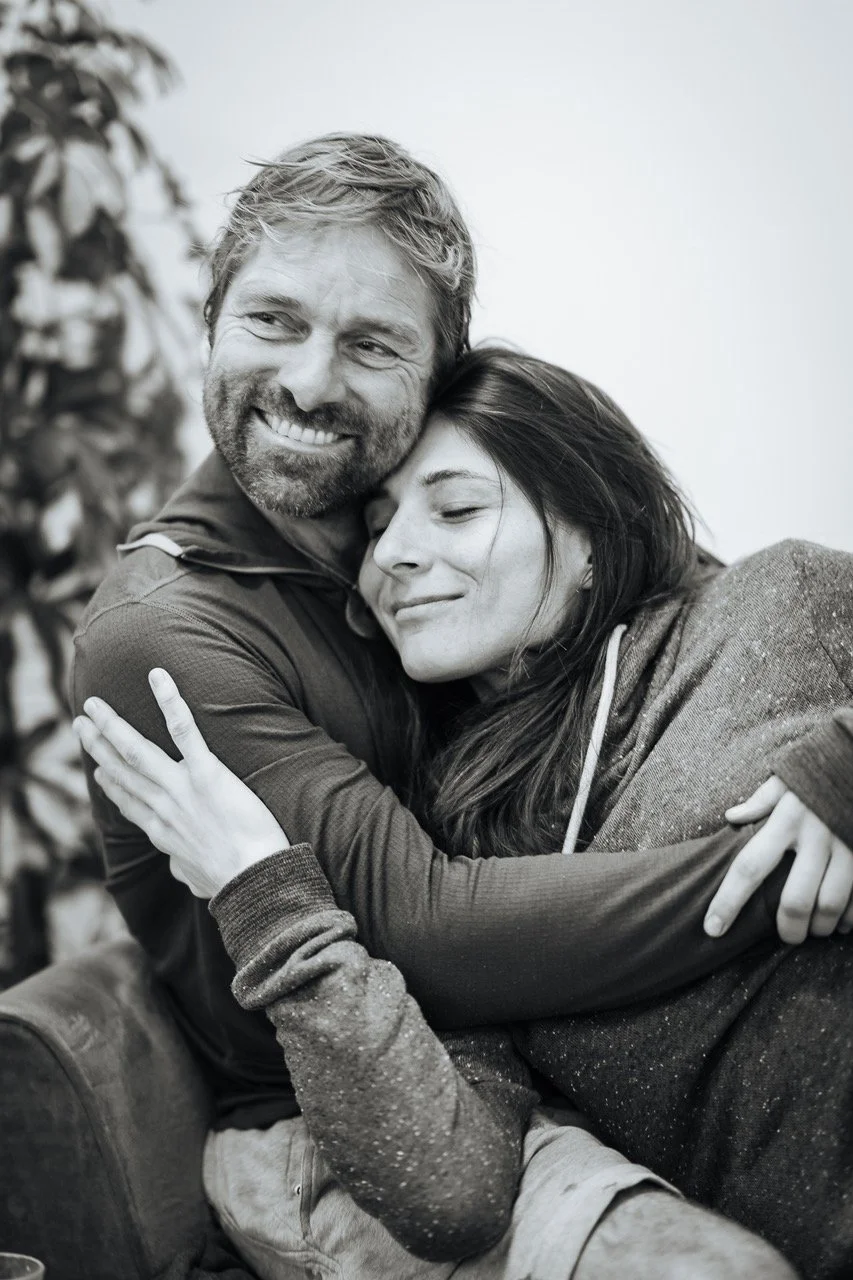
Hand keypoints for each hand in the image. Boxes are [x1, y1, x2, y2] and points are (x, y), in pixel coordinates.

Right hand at [74, 668, 289, 897]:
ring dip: (112, 724)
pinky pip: (184, 731)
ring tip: (94, 703)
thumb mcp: (199, 880)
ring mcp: (180, 788)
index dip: (111, 784)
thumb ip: (186, 869)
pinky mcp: (205, 773)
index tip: (96, 770)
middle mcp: (162, 808)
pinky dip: (169, 701)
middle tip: (81, 723)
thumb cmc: (236, 883)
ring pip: (137, 750)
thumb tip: (181, 872)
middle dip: (98, 745)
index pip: (129, 802)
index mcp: (162, 833)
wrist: (253, 881)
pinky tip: (157, 676)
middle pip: (122, 770)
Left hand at [704, 776, 852, 943]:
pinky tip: (840, 922)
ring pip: (830, 906)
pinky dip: (849, 919)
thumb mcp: (787, 779)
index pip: (749, 867)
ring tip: (812, 930)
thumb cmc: (819, 775)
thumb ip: (760, 800)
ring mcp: (847, 849)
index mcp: (787, 819)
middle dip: (787, 929)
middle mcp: (816, 837)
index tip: (712, 928)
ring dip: (819, 927)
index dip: (728, 902)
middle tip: (784, 936)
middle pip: (795, 900)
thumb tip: (731, 816)